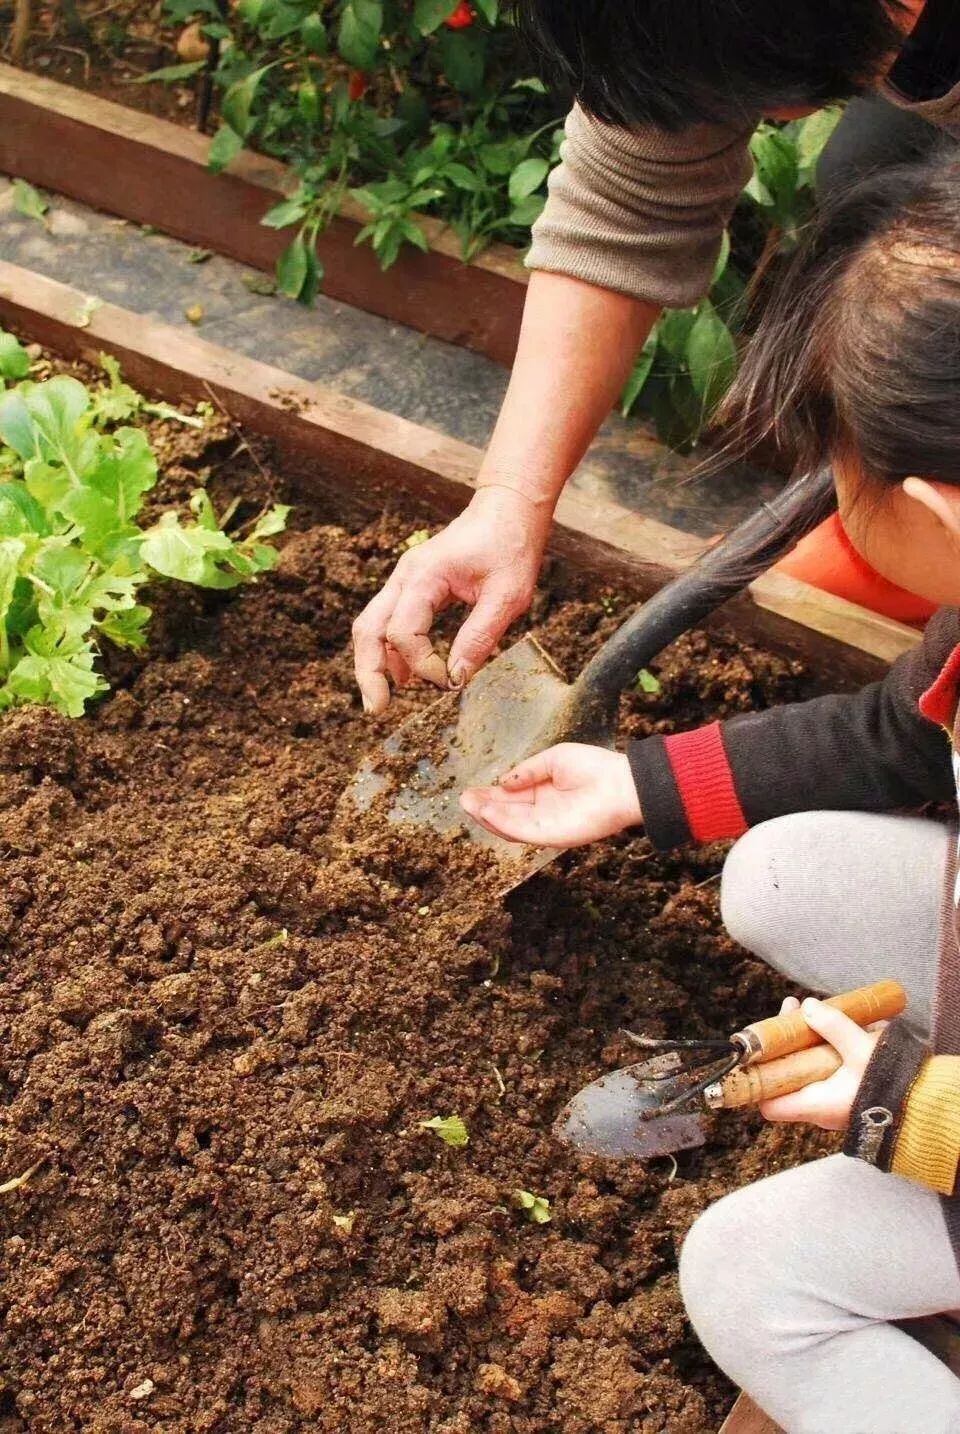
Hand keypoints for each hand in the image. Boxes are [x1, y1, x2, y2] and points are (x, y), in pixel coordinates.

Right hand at [352, 486, 549, 714]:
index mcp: (425, 576)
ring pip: (372, 626)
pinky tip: (404, 675)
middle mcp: (405, 577)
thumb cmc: (511, 546)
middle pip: (368, 630)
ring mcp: (405, 581)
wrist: (508, 510)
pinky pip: (389, 621)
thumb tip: (455, 678)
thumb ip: (480, 637)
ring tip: (383, 699)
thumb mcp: (508, 597)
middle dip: (368, 671)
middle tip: (376, 710)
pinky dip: (390, 650)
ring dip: (374, 663)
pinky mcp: (413, 587)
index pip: (403, 632)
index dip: (422, 664)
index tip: (448, 682)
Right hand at [459, 743, 642, 847]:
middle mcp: (542, 813)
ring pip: (509, 825)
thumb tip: (502, 781)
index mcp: (543, 794)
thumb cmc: (595, 767)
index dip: (489, 795)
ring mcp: (546, 826)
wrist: (622, 783)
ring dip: (487, 816)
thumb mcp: (553, 760)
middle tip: (463, 799)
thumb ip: (527, 772)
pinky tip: (487, 811)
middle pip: (505, 814)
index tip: (470, 791)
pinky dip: (502, 822)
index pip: (510, 798)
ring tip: (469, 804)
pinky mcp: (553, 836)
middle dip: (483, 807)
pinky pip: (522, 831)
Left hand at [759, 996, 884, 1130]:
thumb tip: (809, 1008)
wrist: (927, 1105)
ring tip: (811, 1009)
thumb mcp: (861, 1049)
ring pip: (808, 1070)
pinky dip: (825, 1049)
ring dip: (806, 1041)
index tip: (757, 1047)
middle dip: (786, 1042)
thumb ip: (833, 1026)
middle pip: (787, 1075)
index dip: (756, 1078)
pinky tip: (834, 1026)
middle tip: (794, 1009)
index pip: (768, 1103)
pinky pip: (826, 1071)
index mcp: (814, 1104)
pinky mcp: (849, 1093)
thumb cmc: (891, 1084)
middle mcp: (820, 1108)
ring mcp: (834, 1102)